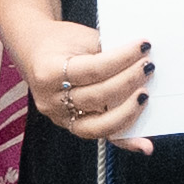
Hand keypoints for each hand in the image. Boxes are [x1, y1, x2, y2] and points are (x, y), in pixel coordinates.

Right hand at [27, 19, 151, 148]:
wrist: (35, 51)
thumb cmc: (61, 42)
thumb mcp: (80, 38)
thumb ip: (107, 52)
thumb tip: (141, 60)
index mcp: (49, 72)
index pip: (93, 69)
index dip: (122, 58)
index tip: (143, 47)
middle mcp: (51, 100)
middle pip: (97, 97)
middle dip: (128, 81)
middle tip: (148, 67)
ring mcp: (60, 118)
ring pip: (100, 124)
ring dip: (129, 110)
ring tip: (146, 94)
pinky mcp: (71, 127)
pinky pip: (102, 136)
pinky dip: (125, 142)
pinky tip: (145, 146)